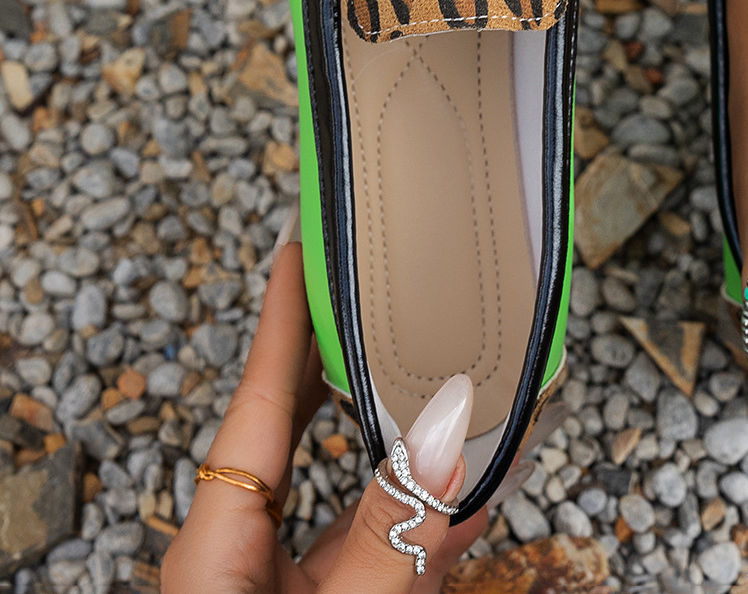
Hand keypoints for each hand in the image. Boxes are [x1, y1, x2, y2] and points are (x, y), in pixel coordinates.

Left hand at [163, 242, 486, 593]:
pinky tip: (468, 503)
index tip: (298, 251)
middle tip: (366, 290)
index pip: (256, 405)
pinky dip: (420, 524)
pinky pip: (368, 550)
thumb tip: (441, 440)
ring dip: (401, 448)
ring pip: (344, 492)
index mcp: (215, 547)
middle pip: (294, 429)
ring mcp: (276, 584)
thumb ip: (389, 534)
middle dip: (336, 358)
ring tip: (444, 389)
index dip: (282, 321)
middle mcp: (239, 554)